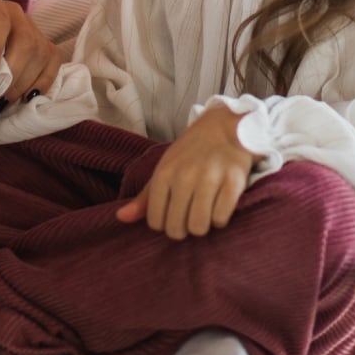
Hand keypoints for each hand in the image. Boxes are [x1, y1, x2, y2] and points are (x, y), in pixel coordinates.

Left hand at [118, 105, 255, 240]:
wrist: (227, 126)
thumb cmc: (192, 151)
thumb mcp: (165, 168)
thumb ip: (145, 197)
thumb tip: (121, 218)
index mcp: (164, 173)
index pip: (156, 221)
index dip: (165, 224)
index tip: (173, 215)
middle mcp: (185, 177)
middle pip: (176, 228)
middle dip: (183, 229)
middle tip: (190, 217)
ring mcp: (210, 178)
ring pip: (199, 227)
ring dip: (202, 226)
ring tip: (205, 213)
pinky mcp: (234, 181)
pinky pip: (221, 218)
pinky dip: (220, 219)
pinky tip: (219, 207)